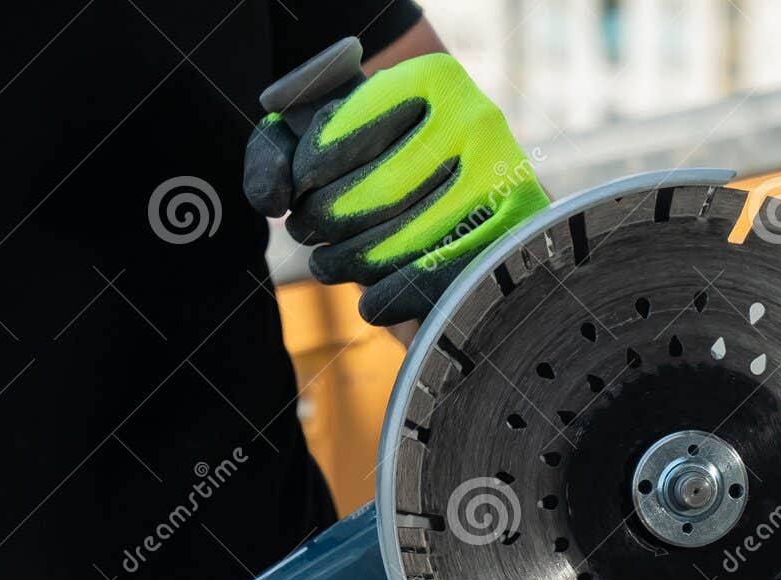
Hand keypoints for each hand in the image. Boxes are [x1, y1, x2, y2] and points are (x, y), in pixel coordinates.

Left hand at [244, 52, 548, 324]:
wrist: (482, 219)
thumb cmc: (387, 164)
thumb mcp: (329, 137)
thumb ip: (274, 149)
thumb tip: (273, 197)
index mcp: (433, 77)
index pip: (333, 137)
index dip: (304, 174)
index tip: (300, 188)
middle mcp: (474, 121)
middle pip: (355, 200)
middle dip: (317, 224)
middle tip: (309, 229)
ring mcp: (498, 187)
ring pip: (379, 251)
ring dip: (339, 265)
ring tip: (330, 262)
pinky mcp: (507, 248)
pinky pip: (418, 289)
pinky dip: (380, 301)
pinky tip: (370, 298)